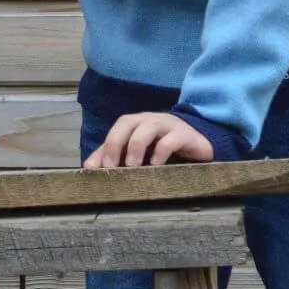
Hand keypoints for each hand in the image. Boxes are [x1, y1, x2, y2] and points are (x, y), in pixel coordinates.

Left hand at [83, 112, 214, 168]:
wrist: (199, 143)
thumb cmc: (164, 147)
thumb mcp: (138, 152)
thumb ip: (115, 157)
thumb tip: (90, 168)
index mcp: (136, 123)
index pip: (117, 128)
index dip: (106, 145)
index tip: (98, 168)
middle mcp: (150, 120)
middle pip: (128, 122)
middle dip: (116, 142)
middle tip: (112, 166)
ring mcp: (168, 125)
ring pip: (149, 126)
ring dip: (137, 145)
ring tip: (132, 165)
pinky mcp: (185, 135)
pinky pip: (172, 138)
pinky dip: (162, 150)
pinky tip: (156, 164)